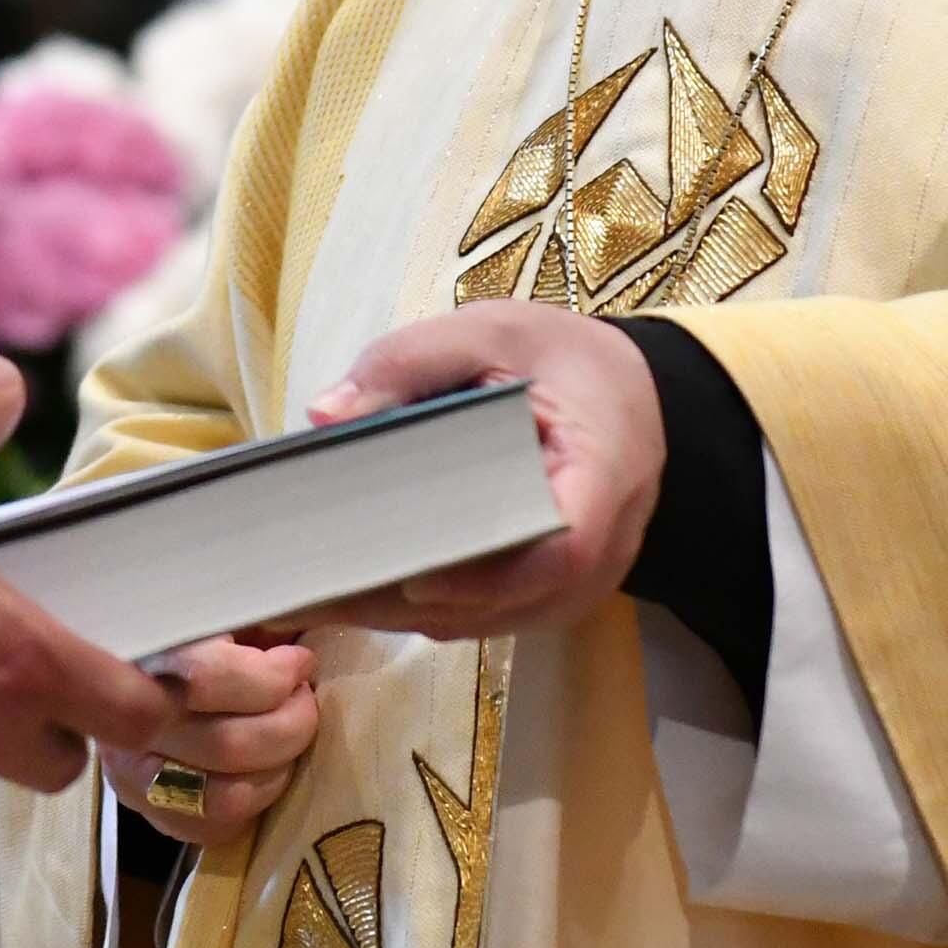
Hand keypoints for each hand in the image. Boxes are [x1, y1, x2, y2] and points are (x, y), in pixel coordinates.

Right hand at [103, 630, 319, 847]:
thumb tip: (302, 645)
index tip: (298, 662)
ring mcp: (129, 775)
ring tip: (287, 736)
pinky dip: (253, 802)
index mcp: (138, 656)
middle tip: (303, 699)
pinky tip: (261, 768)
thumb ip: (254, 621)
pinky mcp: (145, 810)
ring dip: (278, 768)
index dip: (270, 677)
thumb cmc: (193, 627)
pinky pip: (212, 828)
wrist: (130, 665)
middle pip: (227, 746)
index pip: (206, 680)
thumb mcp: (218, 608)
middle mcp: (121, 723)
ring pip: (224, 798)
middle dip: (290, 724)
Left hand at [295, 303, 660, 637]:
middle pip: (515, 598)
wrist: (623, 390)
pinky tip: (363, 590)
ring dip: (413, 614)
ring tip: (324, 595)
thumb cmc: (558, 360)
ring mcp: (586, 578)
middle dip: (418, 600)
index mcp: (605, 469)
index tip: (415, 579)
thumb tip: (326, 414)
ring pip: (496, 617)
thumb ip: (408, 363)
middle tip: (328, 588)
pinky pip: (494, 614)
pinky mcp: (555, 590)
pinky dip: (431, 608)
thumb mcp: (489, 331)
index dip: (491, 576)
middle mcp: (609, 542)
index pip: (566, 547)